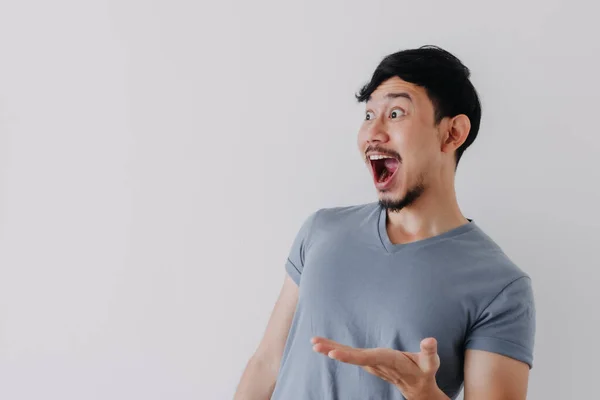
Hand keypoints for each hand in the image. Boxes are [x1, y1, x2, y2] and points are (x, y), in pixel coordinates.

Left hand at [311, 336, 448, 399]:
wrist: (417, 389)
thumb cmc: (424, 371)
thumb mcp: (430, 363)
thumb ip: (429, 351)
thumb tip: (430, 339)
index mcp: (388, 361)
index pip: (366, 357)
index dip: (350, 356)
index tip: (333, 353)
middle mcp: (376, 363)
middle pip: (352, 357)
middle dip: (333, 351)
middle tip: (315, 345)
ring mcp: (370, 364)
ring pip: (348, 355)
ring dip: (330, 348)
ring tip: (314, 343)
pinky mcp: (368, 361)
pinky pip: (349, 354)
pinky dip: (336, 349)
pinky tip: (324, 345)